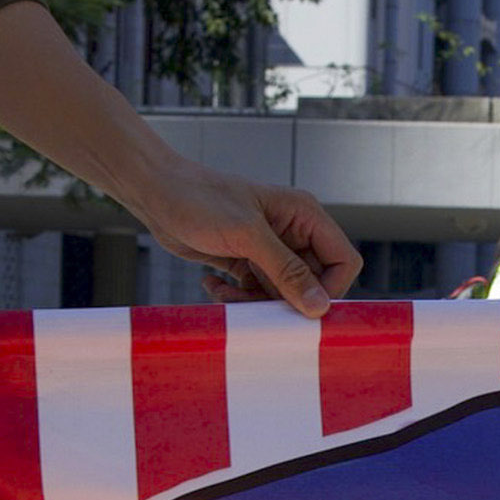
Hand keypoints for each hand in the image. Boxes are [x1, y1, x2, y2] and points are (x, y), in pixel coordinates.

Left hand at [127, 160, 357, 316]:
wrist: (156, 193)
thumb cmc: (199, 199)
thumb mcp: (246, 235)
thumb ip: (286, 271)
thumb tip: (319, 306)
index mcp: (304, 215)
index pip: (343, 260)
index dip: (330, 288)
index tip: (301, 307)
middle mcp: (292, 233)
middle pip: (312, 283)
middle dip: (285, 300)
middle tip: (254, 304)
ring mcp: (268, 249)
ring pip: (282, 294)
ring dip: (256, 303)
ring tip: (226, 294)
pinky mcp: (245, 262)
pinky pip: (255, 293)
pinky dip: (236, 298)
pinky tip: (212, 284)